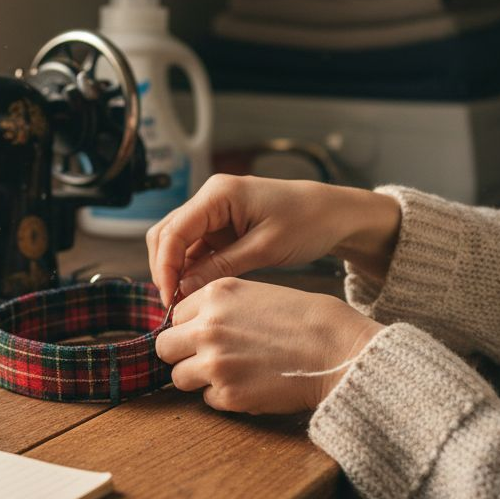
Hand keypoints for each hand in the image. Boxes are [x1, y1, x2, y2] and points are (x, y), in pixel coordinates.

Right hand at [145, 175, 400, 305]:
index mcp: (218, 194)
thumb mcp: (264, 249)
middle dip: (165, 269)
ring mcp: (213, 212)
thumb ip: (220, 267)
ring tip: (184, 303)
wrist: (334, 214)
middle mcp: (210, 198)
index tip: (169, 298)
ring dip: (176, 271)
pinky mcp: (221, 227)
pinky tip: (197, 292)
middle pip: (166, 235)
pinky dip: (192, 270)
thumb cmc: (307, 222)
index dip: (165, 267)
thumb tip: (183, 288)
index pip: (173, 231)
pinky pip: (195, 249)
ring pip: (177, 243)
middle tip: (172, 305)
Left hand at [155, 278, 382, 414]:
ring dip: (199, 378)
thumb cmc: (306, 320)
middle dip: (182, 354)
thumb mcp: (256, 293)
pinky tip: (251, 385)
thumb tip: (189, 325)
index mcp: (216, 294)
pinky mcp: (228, 395)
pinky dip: (224, 397)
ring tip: (233, 373)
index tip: (207, 336)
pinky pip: (207, 400)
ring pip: (178, 377)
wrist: (339, 351)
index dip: (190, 329)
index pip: (174, 316)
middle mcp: (208, 326)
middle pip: (165, 347)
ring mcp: (214, 362)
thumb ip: (219, 307)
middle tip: (208, 359)